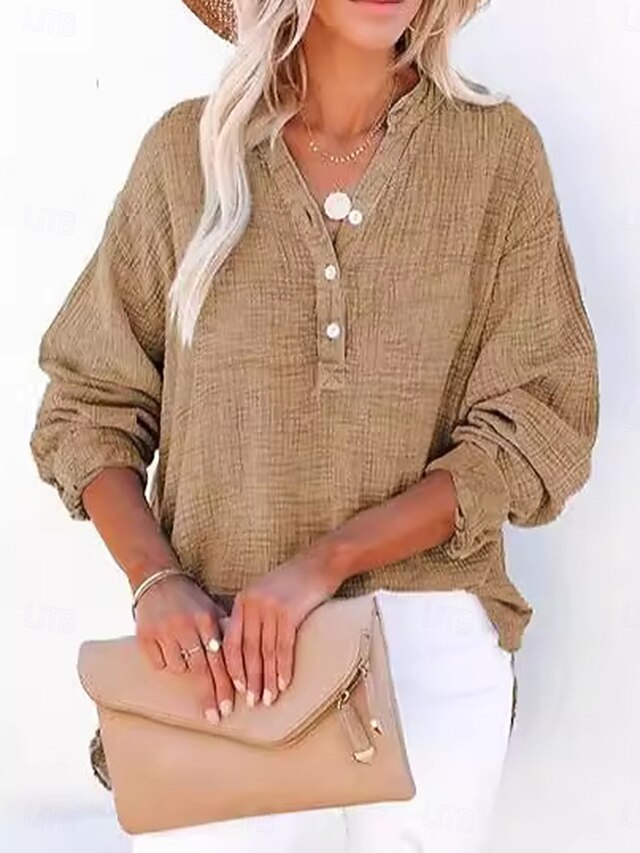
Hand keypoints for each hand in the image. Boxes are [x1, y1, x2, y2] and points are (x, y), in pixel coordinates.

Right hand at [134, 574, 233, 724]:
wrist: (156, 579)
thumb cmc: (189, 598)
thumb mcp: (210, 609)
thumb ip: (224, 631)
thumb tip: (245, 661)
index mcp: (206, 619)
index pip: (219, 659)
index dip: (224, 685)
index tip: (229, 708)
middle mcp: (186, 626)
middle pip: (200, 670)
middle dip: (210, 695)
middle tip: (217, 717)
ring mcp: (163, 632)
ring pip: (179, 668)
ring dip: (184, 668)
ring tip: (184, 653)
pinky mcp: (144, 637)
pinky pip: (158, 663)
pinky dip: (164, 661)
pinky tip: (167, 648)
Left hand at [222, 547, 341, 708]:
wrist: (321, 562)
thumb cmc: (295, 581)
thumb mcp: (266, 593)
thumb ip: (253, 615)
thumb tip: (248, 648)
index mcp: (243, 601)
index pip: (231, 641)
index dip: (234, 668)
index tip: (237, 689)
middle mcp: (252, 604)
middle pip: (247, 650)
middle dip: (249, 679)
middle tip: (252, 703)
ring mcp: (270, 607)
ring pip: (265, 652)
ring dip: (267, 679)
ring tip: (268, 699)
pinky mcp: (289, 612)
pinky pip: (283, 647)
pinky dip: (283, 668)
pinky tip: (284, 684)